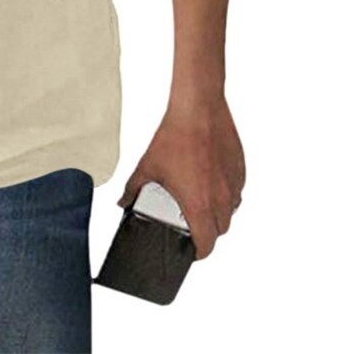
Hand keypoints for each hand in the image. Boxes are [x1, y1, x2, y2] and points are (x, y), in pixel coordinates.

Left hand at [117, 96, 244, 259]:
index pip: (206, 245)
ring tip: (199, 200)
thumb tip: (123, 202)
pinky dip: (226, 192)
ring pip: (231, 211)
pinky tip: (209, 179)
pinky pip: (236, 191)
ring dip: (218, 212)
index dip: (198, 253)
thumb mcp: (147, 166)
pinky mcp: (240, 170)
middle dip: (207, 232)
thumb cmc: (175, 137)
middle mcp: (222, 200)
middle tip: (191, 224)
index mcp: (199, 205)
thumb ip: (133, 189)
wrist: (197, 110)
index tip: (191, 251)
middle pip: (220, 230)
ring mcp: (234, 185)